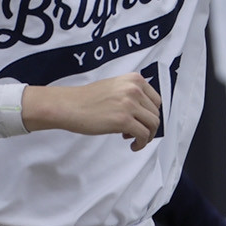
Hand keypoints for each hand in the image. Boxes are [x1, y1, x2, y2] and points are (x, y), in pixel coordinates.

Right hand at [21, 73, 162, 151]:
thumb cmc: (87, 99)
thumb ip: (132, 94)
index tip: (145, 121)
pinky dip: (141, 143)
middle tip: (137, 132)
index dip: (151, 114)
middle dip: (149, 126)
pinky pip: (143, 135)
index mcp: (134, 80)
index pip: (156, 100)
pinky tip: (133, 145)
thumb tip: (144, 113)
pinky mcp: (123, 120)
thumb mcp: (115, 87)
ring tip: (135, 139)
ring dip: (147, 136)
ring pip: (153, 124)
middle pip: (155, 113)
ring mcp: (130, 104)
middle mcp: (134, 89)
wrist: (69, 105)